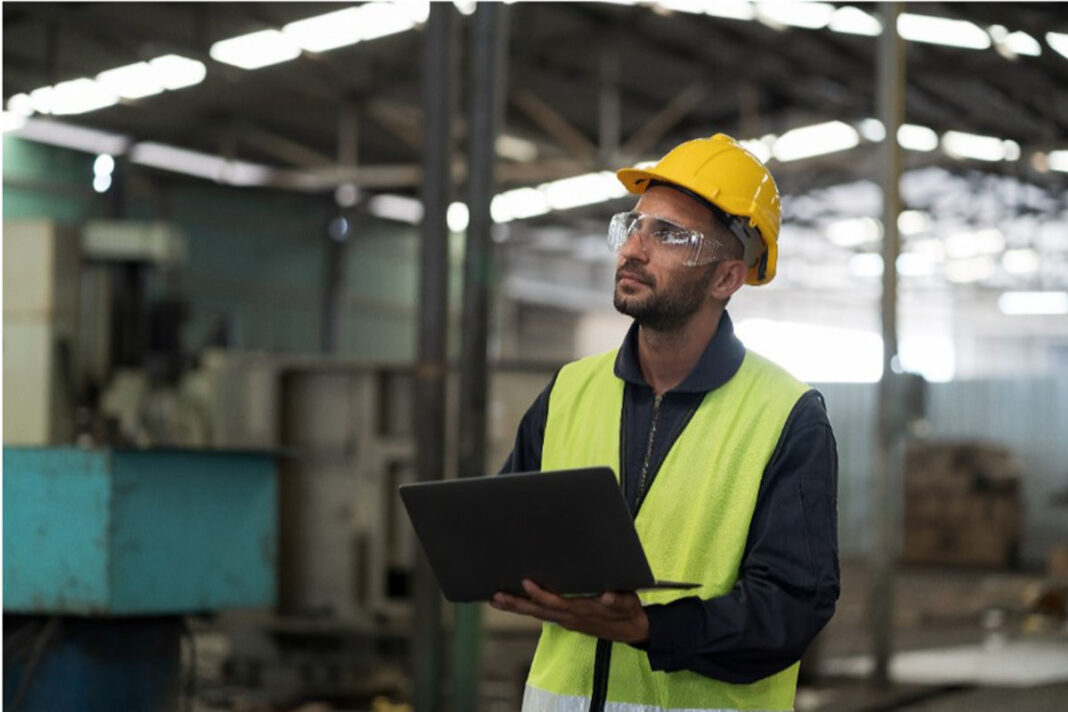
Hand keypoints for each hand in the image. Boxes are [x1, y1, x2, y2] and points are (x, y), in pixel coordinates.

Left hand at [490, 579, 649, 643]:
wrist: (632, 630)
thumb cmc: (627, 611)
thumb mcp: (628, 603)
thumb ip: (617, 599)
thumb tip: (606, 596)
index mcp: (583, 611)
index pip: (556, 604)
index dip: (541, 595)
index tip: (526, 583)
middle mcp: (571, 618)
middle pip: (538, 612)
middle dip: (517, 605)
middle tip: (496, 597)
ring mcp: (567, 621)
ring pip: (537, 615)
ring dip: (517, 608)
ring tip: (496, 600)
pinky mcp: (566, 620)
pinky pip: (543, 615)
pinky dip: (527, 609)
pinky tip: (514, 602)